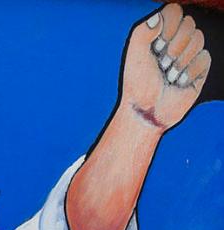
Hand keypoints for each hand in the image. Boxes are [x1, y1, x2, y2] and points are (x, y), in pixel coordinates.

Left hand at [120, 3, 210, 130]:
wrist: (147, 109)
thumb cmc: (138, 82)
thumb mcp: (134, 55)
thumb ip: (142, 31)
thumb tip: (158, 17)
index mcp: (159, 33)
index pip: (174, 10)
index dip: (169, 25)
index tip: (157, 45)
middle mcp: (176, 40)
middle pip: (189, 23)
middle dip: (173, 46)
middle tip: (161, 63)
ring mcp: (189, 53)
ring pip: (199, 39)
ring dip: (180, 61)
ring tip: (168, 75)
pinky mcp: (200, 68)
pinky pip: (204, 58)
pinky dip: (189, 72)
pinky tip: (179, 82)